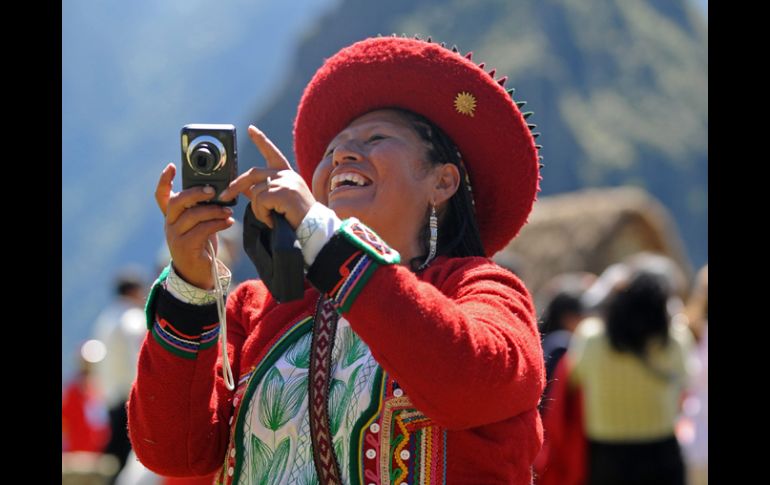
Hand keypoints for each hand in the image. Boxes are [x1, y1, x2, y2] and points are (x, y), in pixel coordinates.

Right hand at [155, 163, 234, 288]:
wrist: (198, 275)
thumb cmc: (201, 246)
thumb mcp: (200, 224)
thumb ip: (203, 210)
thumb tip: (218, 193)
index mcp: (172, 217)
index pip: (161, 196)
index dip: (164, 181)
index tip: (171, 166)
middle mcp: (170, 224)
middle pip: (177, 202)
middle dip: (196, 193)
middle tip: (214, 191)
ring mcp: (175, 236)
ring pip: (192, 215)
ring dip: (213, 211)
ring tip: (228, 212)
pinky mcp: (185, 247)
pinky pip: (202, 230)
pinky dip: (218, 224)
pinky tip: (228, 223)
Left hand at [218, 125, 314, 229]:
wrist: (314, 228)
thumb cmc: (298, 217)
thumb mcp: (279, 201)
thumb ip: (263, 191)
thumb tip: (245, 189)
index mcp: (287, 174)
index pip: (272, 153)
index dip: (261, 140)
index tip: (251, 129)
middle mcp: (286, 174)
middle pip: (253, 174)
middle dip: (236, 185)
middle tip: (225, 196)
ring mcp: (285, 181)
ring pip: (255, 192)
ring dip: (258, 210)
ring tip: (271, 218)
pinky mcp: (283, 192)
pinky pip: (260, 201)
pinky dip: (262, 214)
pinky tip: (273, 219)